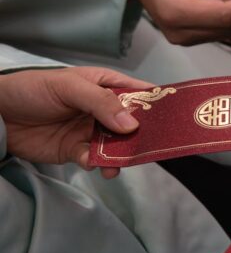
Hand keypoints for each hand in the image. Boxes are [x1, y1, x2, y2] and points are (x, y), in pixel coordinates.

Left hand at [0, 67, 151, 178]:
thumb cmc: (32, 89)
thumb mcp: (69, 87)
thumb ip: (101, 103)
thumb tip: (131, 124)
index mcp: (106, 86)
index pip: (138, 93)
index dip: (157, 103)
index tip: (175, 116)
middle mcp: (103, 110)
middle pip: (133, 124)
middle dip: (144, 135)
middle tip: (155, 146)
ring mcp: (91, 132)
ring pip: (118, 145)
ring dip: (123, 154)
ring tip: (122, 162)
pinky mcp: (77, 152)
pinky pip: (97, 160)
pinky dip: (101, 165)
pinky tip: (99, 166)